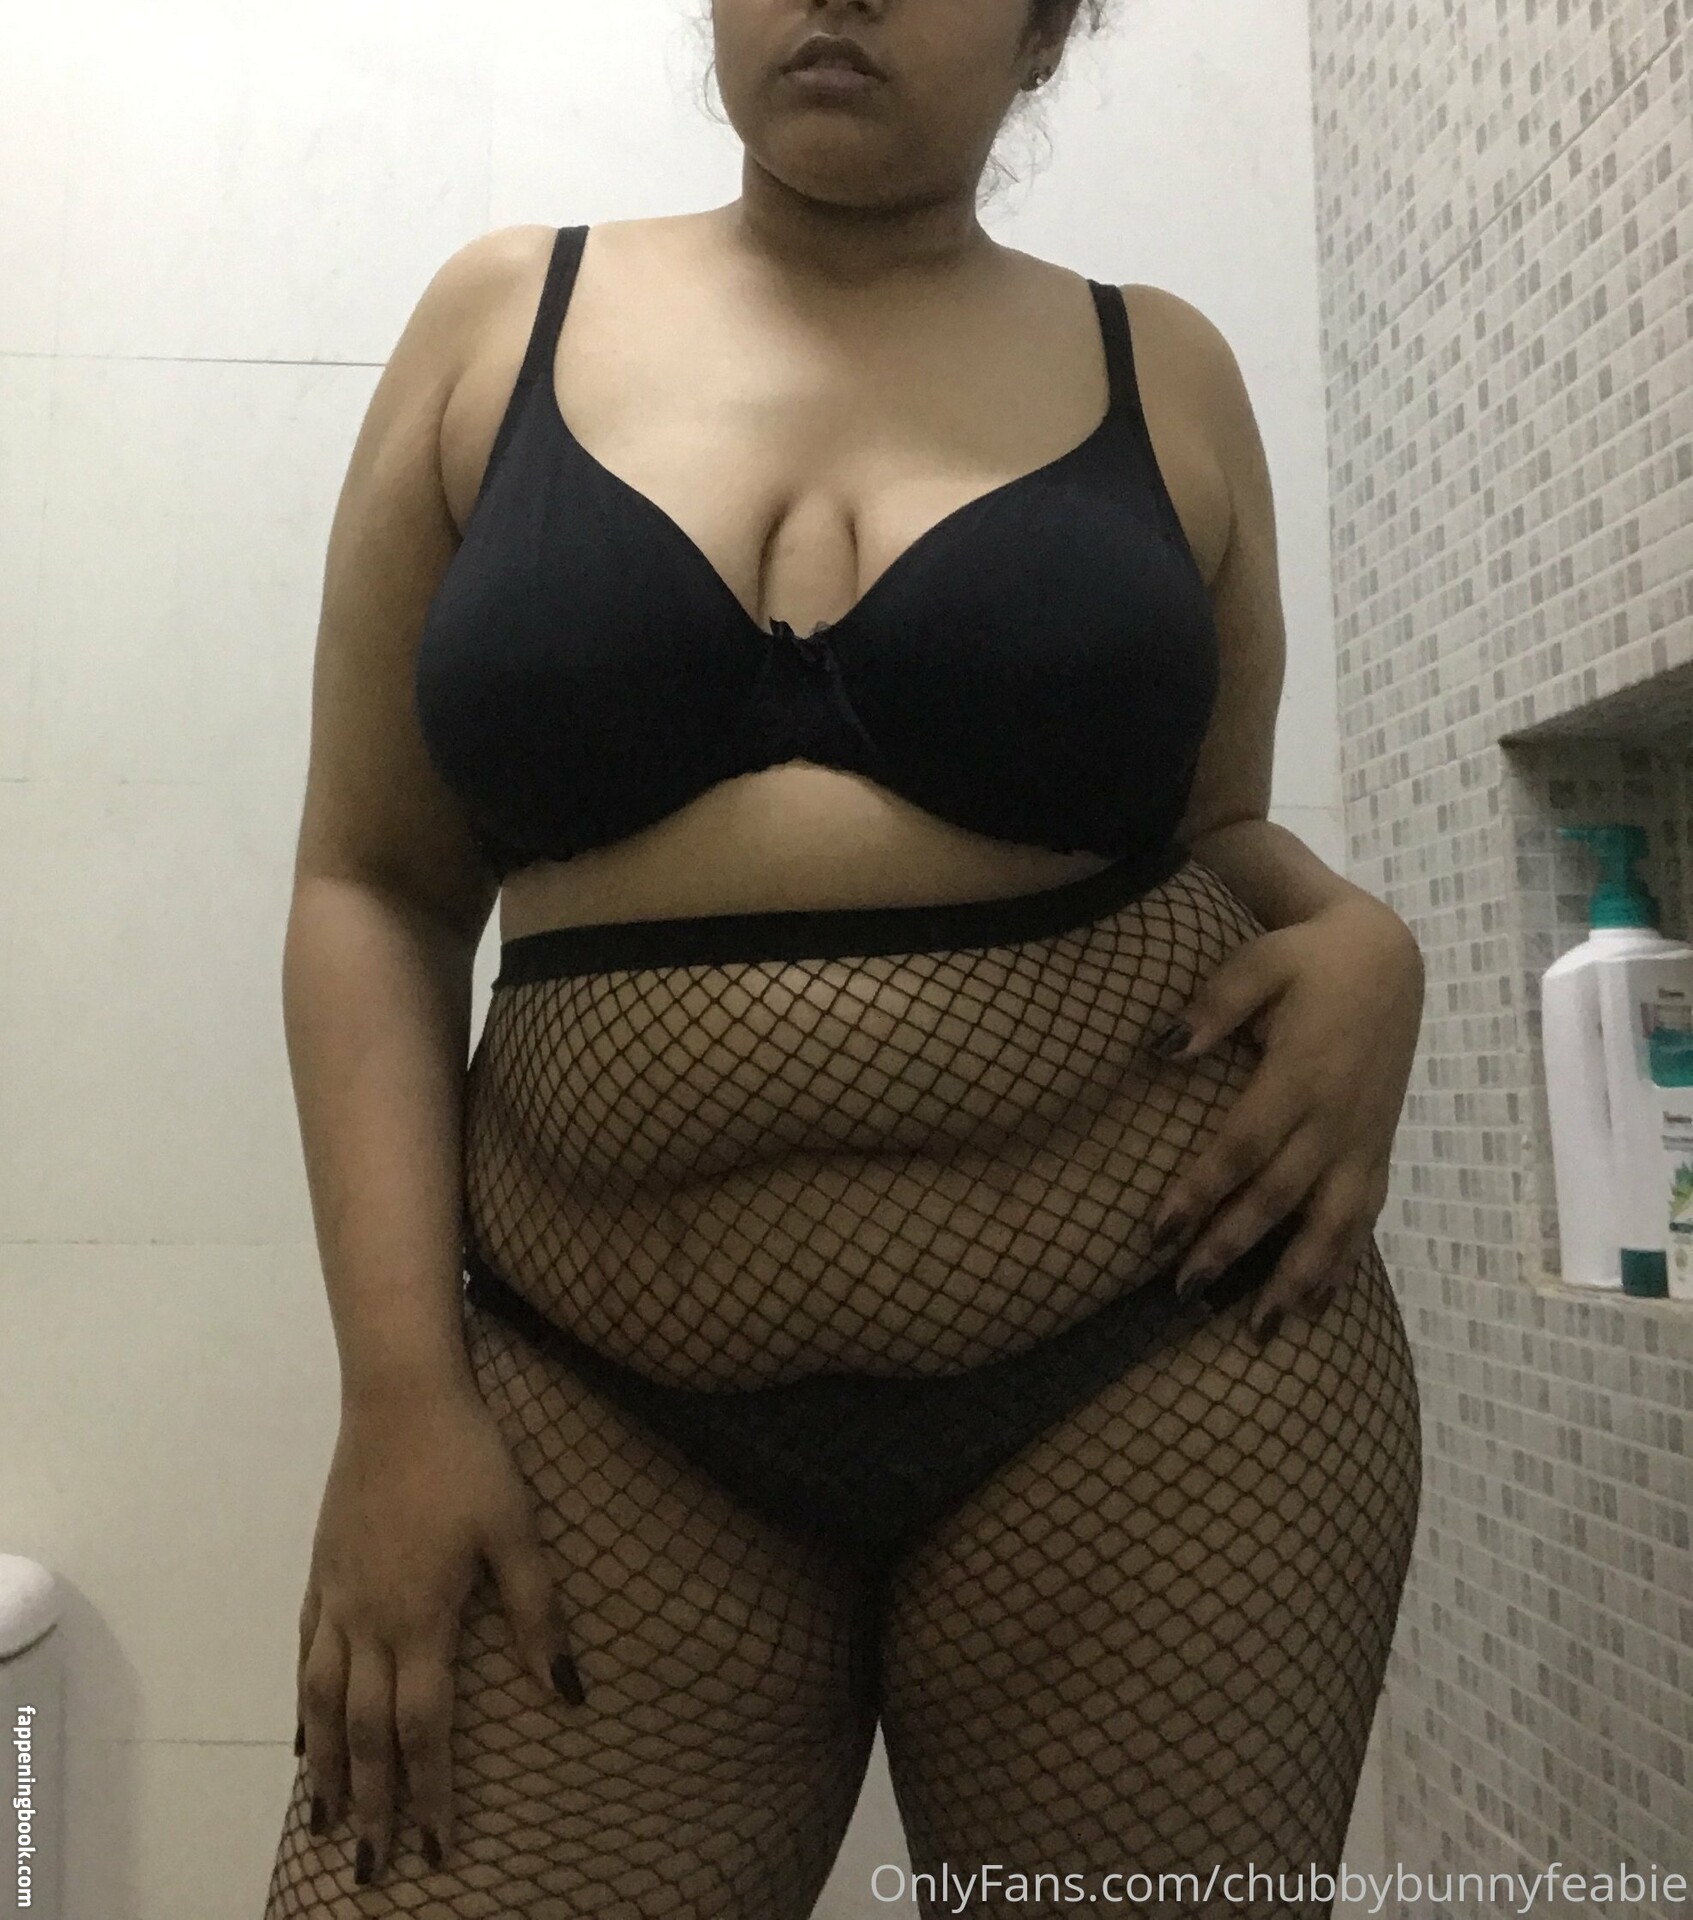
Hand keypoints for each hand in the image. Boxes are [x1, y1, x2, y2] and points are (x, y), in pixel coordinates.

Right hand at [295, 1379, 585, 1885]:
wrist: (400, 1399)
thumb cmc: (470, 1460)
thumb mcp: (518, 1532)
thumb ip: (537, 1614)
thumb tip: (566, 1693)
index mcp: (423, 1619)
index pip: (424, 1729)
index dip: (433, 1791)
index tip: (439, 1848)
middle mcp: (370, 1622)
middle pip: (367, 1733)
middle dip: (374, 1804)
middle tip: (374, 1867)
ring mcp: (338, 1599)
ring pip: (323, 1704)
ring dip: (328, 1769)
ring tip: (326, 1822)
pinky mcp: (322, 1573)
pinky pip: (305, 1656)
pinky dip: (304, 1705)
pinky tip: (305, 1734)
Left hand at [1142, 895, 1423, 1341]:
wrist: (1387, 957)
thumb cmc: (1308, 960)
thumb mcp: (1258, 962)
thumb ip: (1213, 1005)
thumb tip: (1164, 1050)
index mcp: (1302, 1075)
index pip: (1243, 1147)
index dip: (1202, 1191)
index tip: (1158, 1233)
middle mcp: (1337, 1119)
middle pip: (1279, 1197)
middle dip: (1232, 1249)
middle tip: (1185, 1293)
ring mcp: (1364, 1140)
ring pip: (1332, 1224)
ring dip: (1295, 1279)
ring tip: (1259, 1330)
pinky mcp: (1378, 1148)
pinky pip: (1364, 1218)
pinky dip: (1341, 1265)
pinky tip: (1315, 1304)